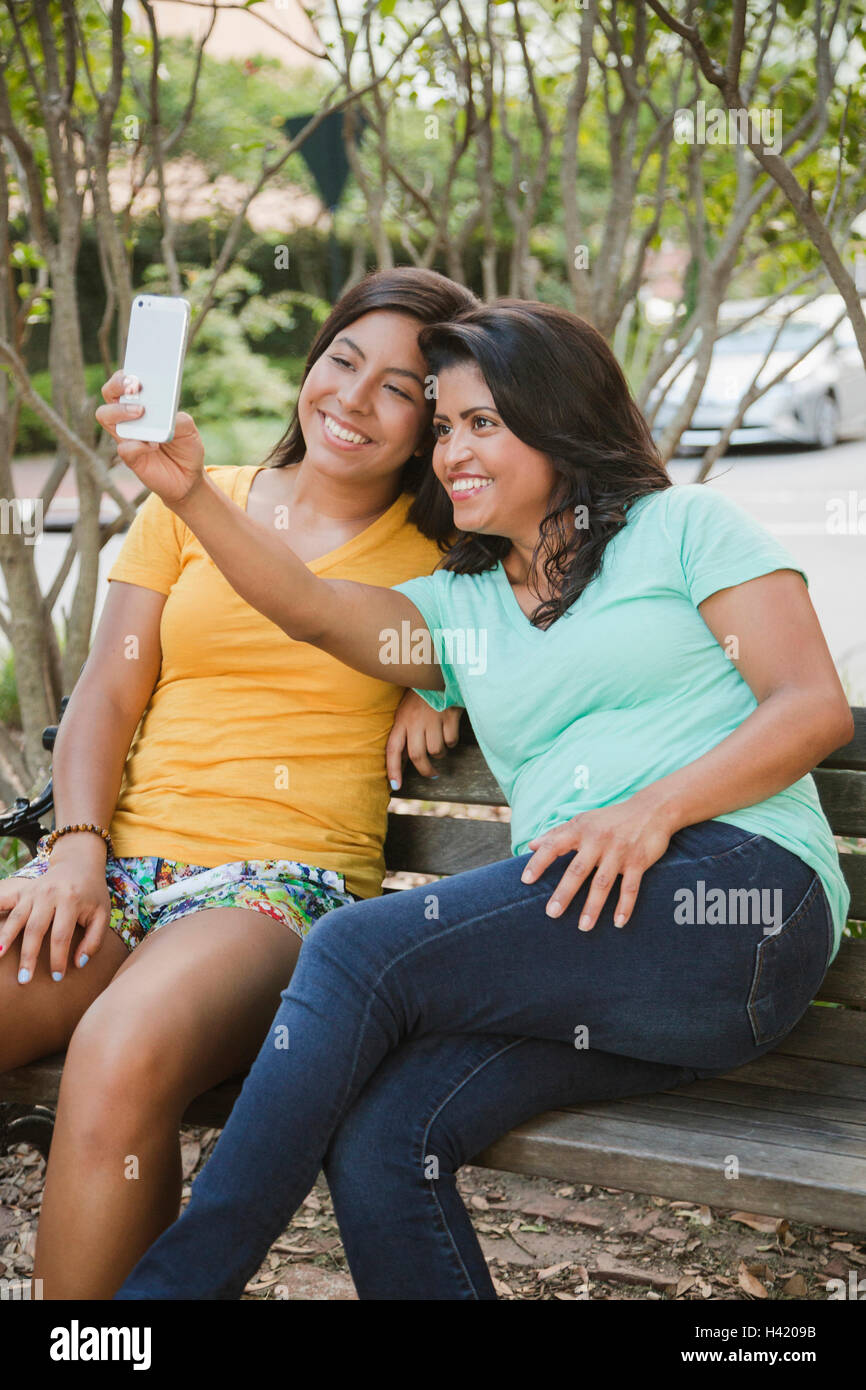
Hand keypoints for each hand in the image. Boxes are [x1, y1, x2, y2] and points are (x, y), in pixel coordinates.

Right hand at [0, 853, 111, 981]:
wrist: (79, 863)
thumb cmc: (92, 894)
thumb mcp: (102, 914)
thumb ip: (94, 940)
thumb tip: (78, 964)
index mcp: (71, 900)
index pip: (61, 935)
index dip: (58, 958)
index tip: (57, 977)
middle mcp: (49, 894)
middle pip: (35, 929)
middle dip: (28, 956)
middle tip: (24, 980)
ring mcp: (33, 891)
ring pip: (16, 918)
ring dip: (5, 938)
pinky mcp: (22, 890)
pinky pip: (4, 900)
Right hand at [95, 369, 204, 505]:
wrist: (188, 476)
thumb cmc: (185, 445)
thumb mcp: (188, 428)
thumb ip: (175, 417)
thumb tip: (163, 414)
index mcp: (141, 403)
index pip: (124, 381)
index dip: (125, 374)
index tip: (136, 372)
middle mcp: (128, 417)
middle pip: (108, 393)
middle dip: (117, 385)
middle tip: (135, 386)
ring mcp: (126, 436)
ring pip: (105, 416)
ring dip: (121, 410)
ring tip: (140, 411)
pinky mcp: (130, 457)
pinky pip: (124, 447)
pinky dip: (137, 444)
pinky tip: (152, 445)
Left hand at [386, 692, 462, 788]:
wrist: (438, 673)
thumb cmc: (420, 697)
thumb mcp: (406, 712)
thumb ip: (404, 734)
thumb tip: (402, 762)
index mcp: (401, 720)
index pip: (393, 748)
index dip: (393, 769)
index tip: (395, 786)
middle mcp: (415, 721)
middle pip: (417, 755)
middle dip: (425, 770)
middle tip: (432, 774)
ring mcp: (432, 718)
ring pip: (436, 750)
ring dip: (440, 753)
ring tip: (441, 744)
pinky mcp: (449, 715)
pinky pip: (451, 740)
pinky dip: (451, 741)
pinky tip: (450, 732)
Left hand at [520, 793, 675, 929]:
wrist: (652, 809)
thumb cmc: (611, 818)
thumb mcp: (583, 820)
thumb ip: (557, 834)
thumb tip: (531, 845)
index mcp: (581, 830)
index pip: (554, 846)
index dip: (539, 863)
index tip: (525, 880)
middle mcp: (598, 840)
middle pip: (578, 870)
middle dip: (564, 893)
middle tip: (551, 914)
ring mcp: (619, 852)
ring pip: (602, 883)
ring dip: (593, 907)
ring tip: (583, 927)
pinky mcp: (638, 861)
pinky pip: (630, 887)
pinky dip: (625, 906)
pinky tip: (618, 923)